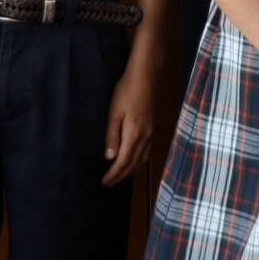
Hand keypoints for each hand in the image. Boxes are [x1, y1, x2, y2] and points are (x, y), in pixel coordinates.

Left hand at [101, 65, 155, 186]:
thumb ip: (112, 136)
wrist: (146, 76)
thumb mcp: (114, 113)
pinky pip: (147, 151)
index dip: (114, 174)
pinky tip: (134, 160)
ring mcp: (152, 133)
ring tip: (120, 176)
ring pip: (143, 159)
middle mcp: (146, 137)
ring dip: (131, 170)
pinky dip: (139, 161)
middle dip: (122, 176)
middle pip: (134, 164)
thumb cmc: (126, 91)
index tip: (104, 182)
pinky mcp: (154, 127)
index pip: (124, 162)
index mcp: (135, 135)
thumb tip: (110, 157)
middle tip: (109, 183)